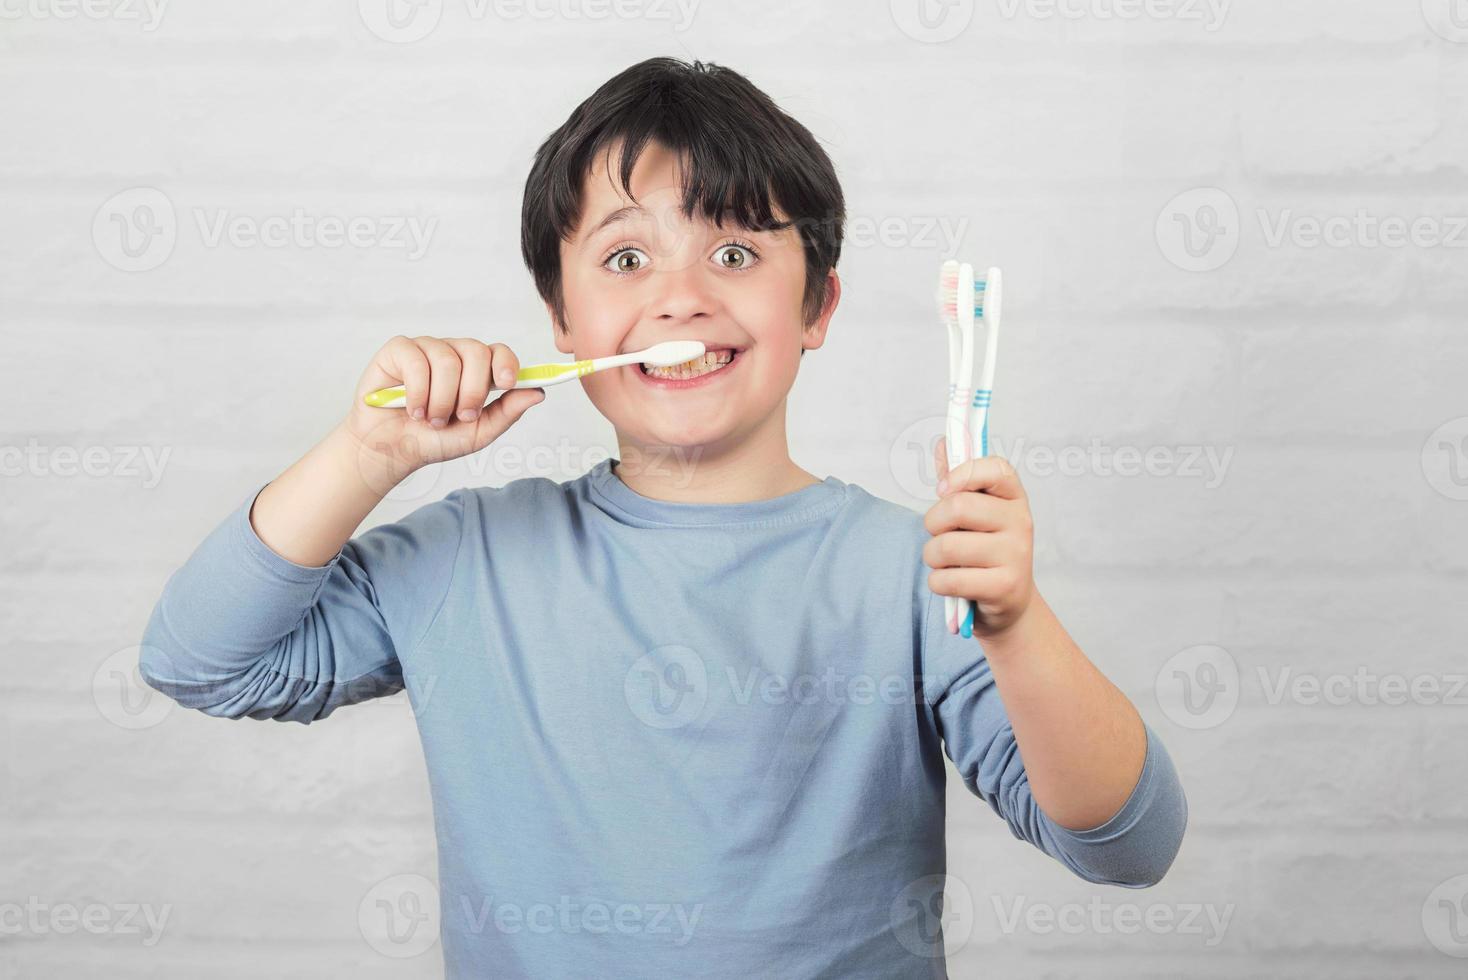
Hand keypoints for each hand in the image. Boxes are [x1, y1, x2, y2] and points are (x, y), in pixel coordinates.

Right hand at [343, 335, 544, 478]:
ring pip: (447, 360)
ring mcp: (426, 348)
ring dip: (441, 400)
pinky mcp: (399, 350)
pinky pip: (417, 361)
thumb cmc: (434, 440)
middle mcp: (453, 353)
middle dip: (472, 391)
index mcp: (476, 370)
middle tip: (460, 417)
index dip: (506, 363)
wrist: (392, 450)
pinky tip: (412, 409)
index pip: (499, 352)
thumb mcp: (478, 433)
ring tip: (431, 419)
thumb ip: (507, 412)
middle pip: (476, 352)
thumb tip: (538, 393)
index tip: (507, 383)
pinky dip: (417, 392)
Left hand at [923, 437, 1036, 638]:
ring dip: (932, 557)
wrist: (1009, 602)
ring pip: (947, 547)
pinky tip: (952, 583)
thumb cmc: (984, 548)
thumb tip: (944, 443)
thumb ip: (958, 478)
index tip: (943, 489)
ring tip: (945, 562)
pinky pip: (948, 580)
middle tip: (939, 534)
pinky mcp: (1005, 587)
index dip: (961, 474)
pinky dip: (937, 583)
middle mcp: (1021, 522)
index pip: (994, 467)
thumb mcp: (975, 512)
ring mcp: (1016, 555)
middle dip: (933, 523)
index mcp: (1014, 496)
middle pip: (957, 507)